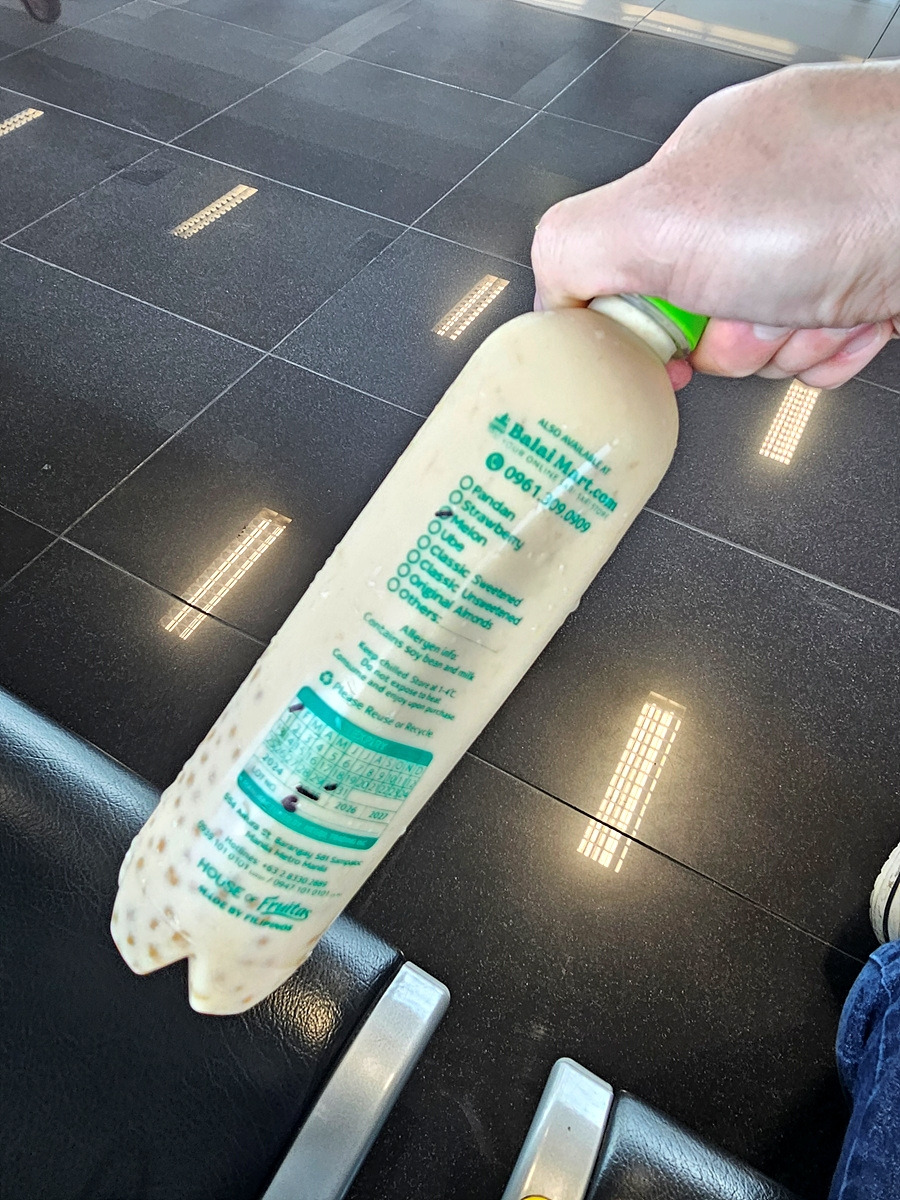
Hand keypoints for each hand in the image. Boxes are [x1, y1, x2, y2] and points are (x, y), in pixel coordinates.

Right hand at [531, 61, 899, 388]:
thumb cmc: (845, 195)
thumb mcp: (663, 217)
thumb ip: (575, 251)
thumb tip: (549, 296)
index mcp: (697, 171)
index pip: (629, 269)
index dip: (642, 321)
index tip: (659, 347)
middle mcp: (760, 200)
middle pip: (701, 322)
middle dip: (731, 340)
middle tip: (758, 310)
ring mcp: (820, 239)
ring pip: (765, 345)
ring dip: (789, 346)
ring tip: (825, 303)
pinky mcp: (869, 277)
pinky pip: (824, 352)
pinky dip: (837, 350)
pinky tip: (860, 314)